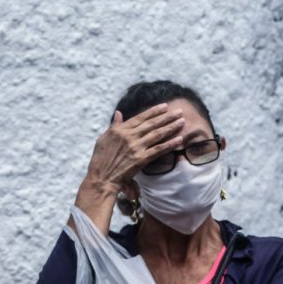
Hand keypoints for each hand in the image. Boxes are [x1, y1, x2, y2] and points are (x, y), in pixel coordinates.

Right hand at [73, 104, 183, 233]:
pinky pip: (159, 150)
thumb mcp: (103, 138)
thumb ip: (114, 125)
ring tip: (182, 121)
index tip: (165, 106)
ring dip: (171, 127)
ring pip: (157, 134)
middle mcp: (129, 136)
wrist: (102, 178)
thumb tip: (119, 113)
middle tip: (179, 111)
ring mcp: (136, 147)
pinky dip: (170, 144)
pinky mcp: (141, 159)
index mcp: (120, 130)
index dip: (154, 111)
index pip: (140, 117)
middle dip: (167, 116)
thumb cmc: (100, 159)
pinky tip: (180, 139)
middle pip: (152, 124)